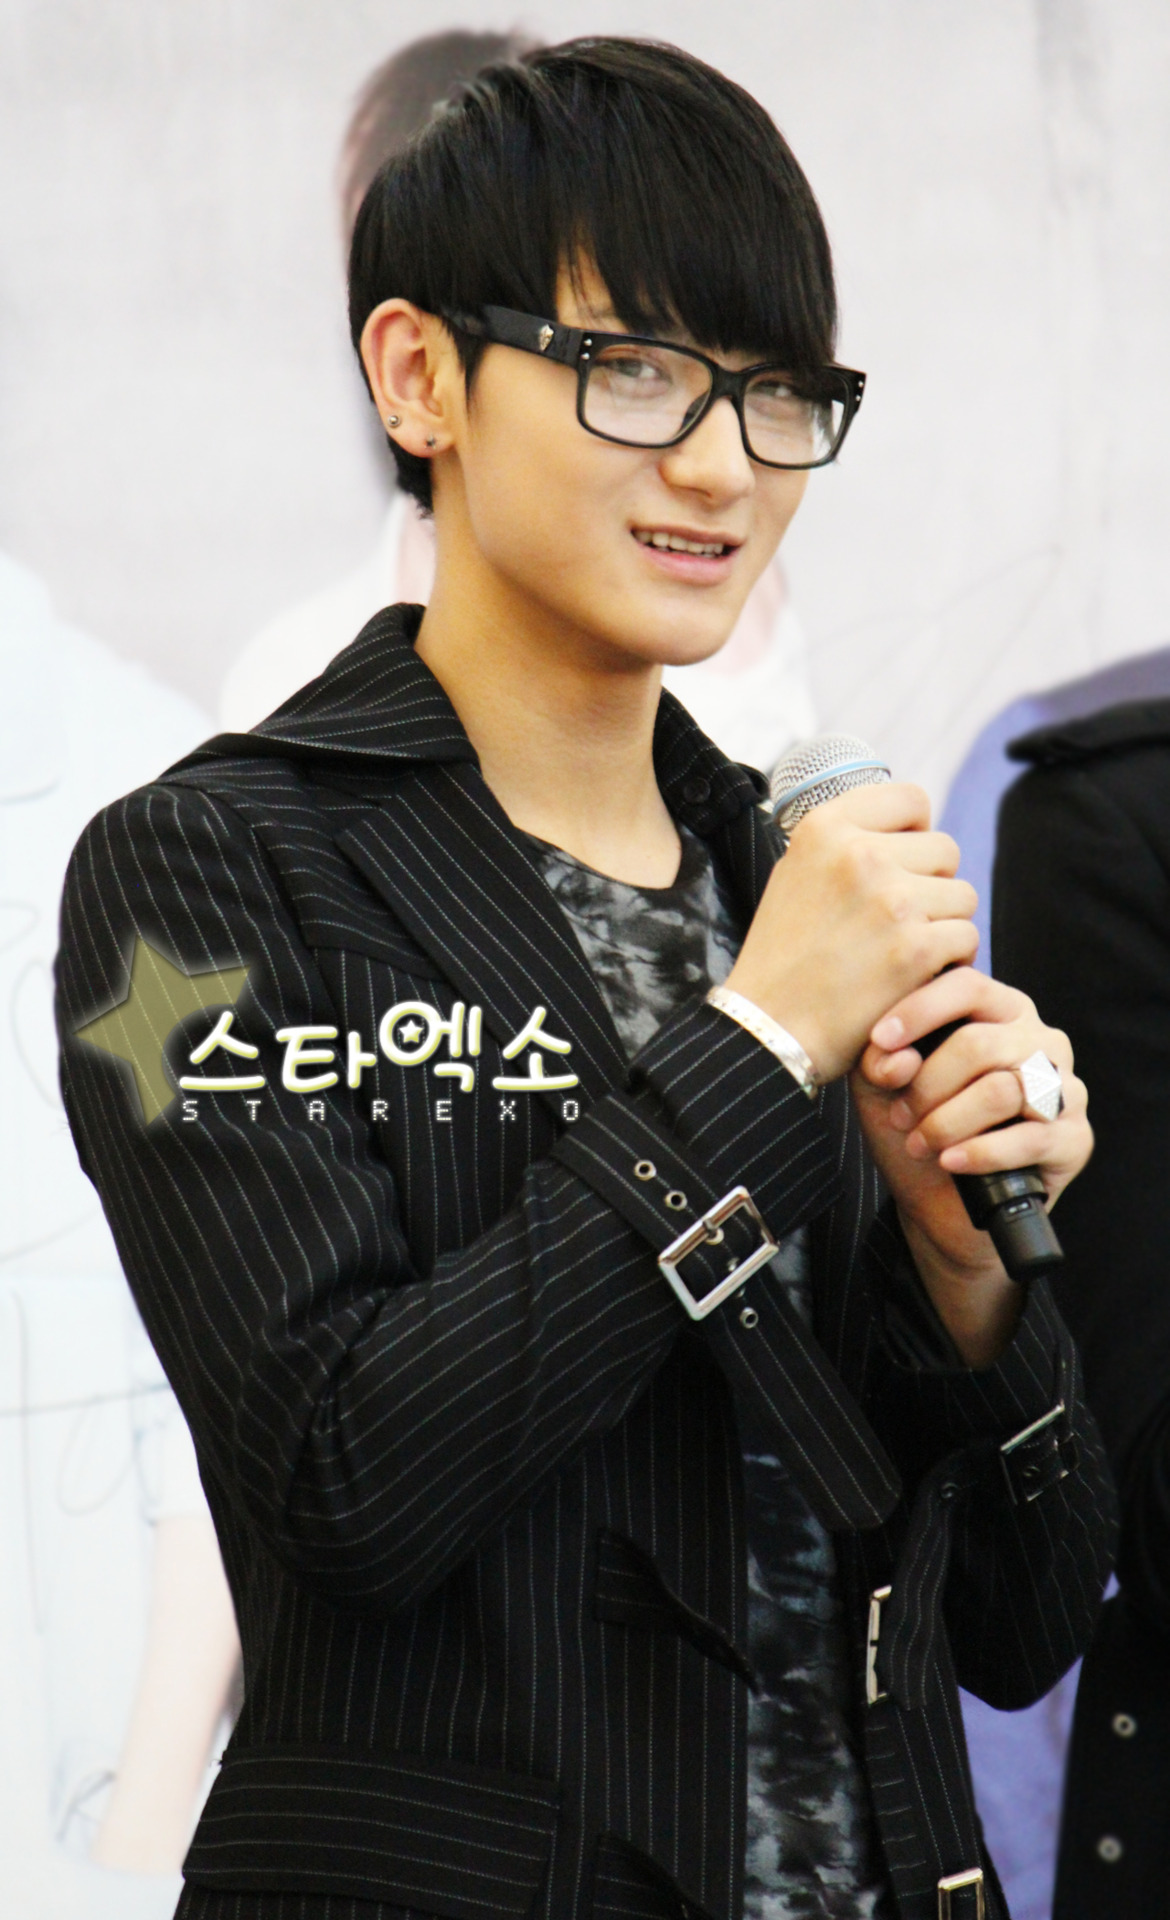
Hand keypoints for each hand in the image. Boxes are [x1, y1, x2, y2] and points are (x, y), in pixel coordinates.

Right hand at [725, 784, 977, 1081]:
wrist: (768, 1028)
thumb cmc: (783, 957)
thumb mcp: (794, 874)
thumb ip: (846, 844)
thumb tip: (906, 828)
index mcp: (825, 827)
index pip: (911, 799)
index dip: (916, 832)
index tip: (904, 862)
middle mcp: (859, 854)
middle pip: (944, 849)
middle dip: (932, 885)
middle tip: (899, 921)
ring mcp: (891, 900)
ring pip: (962, 895)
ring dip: (943, 924)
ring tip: (903, 951)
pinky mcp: (915, 948)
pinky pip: (966, 938)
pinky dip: (949, 962)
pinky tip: (914, 976)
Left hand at [854, 967, 1090, 1363]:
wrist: (940, 1201)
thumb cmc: (915, 1127)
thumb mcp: (880, 1086)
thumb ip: (878, 1058)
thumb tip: (898, 1057)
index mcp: (999, 1011)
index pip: (966, 985)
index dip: (920, 1010)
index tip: (880, 1039)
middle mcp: (1040, 1041)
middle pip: (980, 1043)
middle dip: (928, 1085)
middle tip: (901, 1116)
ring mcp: (1064, 1089)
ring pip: (1003, 1089)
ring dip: (948, 1122)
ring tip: (920, 1143)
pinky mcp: (1074, 1139)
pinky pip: (1030, 1138)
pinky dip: (980, 1153)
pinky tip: (951, 1162)